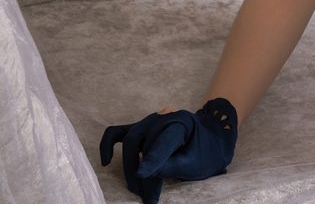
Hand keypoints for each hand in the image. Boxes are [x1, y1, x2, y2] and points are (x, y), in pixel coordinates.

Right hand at [100, 98, 237, 203]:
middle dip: (142, 174)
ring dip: (129, 167)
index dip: (152, 160)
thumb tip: (148, 174)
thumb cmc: (204, 151)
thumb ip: (173, 166)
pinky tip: (105, 162)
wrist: (209, 136)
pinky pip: (116, 132)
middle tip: (146, 197)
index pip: (163, 142)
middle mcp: (162, 118)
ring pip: (129, 140)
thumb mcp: (195, 163)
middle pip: (143, 144)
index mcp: (181, 122)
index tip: (142, 175)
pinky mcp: (139, 128)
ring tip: (136, 189)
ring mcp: (148, 121)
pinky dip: (107, 145)